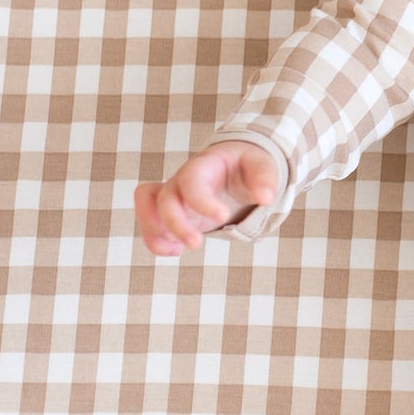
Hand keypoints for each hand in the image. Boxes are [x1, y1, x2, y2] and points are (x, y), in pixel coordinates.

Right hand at [133, 141, 278, 256]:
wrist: (234, 166)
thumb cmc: (246, 165)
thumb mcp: (261, 164)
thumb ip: (265, 178)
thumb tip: (266, 198)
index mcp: (203, 166)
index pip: (192, 182)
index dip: (202, 201)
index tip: (223, 216)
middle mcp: (182, 180)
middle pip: (164, 199)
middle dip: (176, 224)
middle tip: (196, 244)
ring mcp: (175, 196)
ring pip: (147, 208)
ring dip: (156, 232)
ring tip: (179, 249)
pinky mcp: (174, 213)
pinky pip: (151, 224)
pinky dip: (156, 241)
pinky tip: (176, 250)